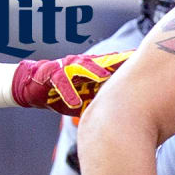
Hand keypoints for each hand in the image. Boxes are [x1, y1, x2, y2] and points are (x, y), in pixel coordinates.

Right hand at [13, 51, 131, 115]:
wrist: (31, 88)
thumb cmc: (60, 94)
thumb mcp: (84, 99)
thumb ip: (99, 102)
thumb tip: (121, 115)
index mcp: (91, 69)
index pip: (113, 65)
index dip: (127, 63)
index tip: (144, 61)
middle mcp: (81, 65)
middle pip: (102, 62)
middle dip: (117, 61)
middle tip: (132, 60)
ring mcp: (66, 68)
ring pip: (82, 67)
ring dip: (93, 71)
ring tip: (104, 76)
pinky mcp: (51, 75)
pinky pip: (61, 83)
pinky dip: (68, 92)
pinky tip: (75, 102)